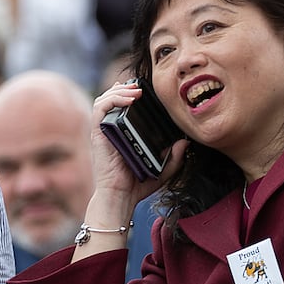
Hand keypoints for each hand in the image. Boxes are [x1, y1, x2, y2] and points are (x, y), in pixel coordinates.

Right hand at [91, 80, 188, 203]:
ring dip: (119, 90)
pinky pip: (100, 109)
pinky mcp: (98, 134)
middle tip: (141, 86)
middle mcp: (112, 130)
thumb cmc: (139, 185)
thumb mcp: (164, 169)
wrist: (121, 197)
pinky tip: (129, 99)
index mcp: (124, 133)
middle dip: (126, 88)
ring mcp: (104, 131)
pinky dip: (112, 99)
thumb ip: (175, 157)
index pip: (122, 106)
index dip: (130, 93)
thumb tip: (185, 141)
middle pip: (112, 98)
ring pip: (104, 99)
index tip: (145, 90)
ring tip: (136, 90)